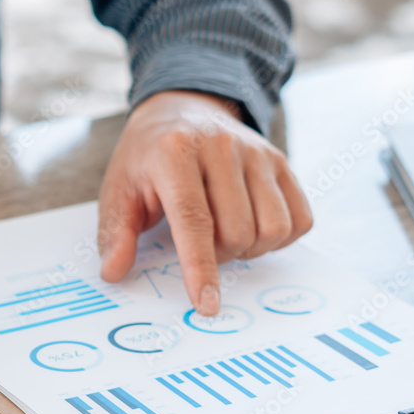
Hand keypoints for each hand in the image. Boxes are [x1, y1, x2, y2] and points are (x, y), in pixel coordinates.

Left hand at [98, 90, 311, 315]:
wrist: (180, 109)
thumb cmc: (146, 158)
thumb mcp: (117, 189)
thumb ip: (115, 233)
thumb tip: (114, 273)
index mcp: (175, 153)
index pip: (194, 220)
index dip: (200, 267)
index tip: (205, 303)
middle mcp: (221, 147)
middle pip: (236, 232)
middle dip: (217, 257)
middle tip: (197, 244)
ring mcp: (257, 152)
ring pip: (272, 229)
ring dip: (249, 249)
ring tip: (223, 236)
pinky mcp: (280, 160)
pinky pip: (300, 219)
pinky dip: (278, 239)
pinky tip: (251, 227)